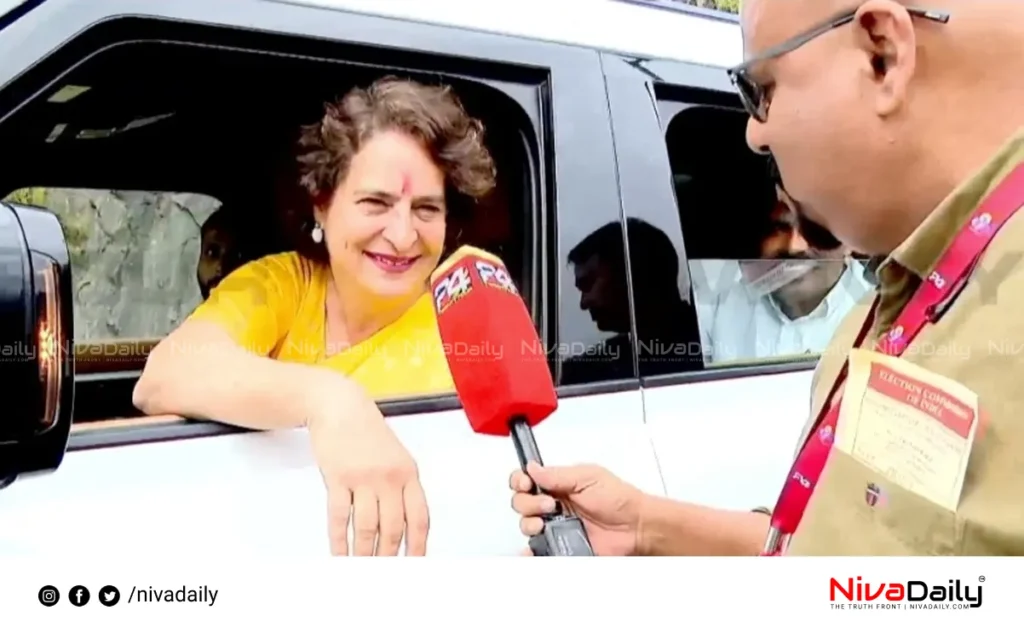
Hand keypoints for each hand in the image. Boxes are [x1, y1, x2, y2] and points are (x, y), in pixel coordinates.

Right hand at [308, 382, 428, 555]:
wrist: (340, 406)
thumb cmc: (368, 433)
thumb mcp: (395, 458)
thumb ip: (401, 489)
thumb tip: (403, 530)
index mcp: (409, 474)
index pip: (419, 518)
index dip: (418, 547)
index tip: (414, 567)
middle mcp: (390, 477)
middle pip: (393, 528)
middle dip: (389, 558)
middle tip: (383, 576)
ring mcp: (364, 478)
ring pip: (367, 527)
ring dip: (364, 554)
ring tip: (361, 572)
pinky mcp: (338, 478)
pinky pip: (340, 517)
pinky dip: (339, 540)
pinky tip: (340, 554)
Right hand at [509, 461, 644, 555]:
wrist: (636, 528)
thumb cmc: (620, 500)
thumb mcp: (589, 476)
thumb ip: (557, 474)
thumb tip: (532, 468)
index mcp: (559, 484)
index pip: (526, 479)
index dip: (519, 481)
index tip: (525, 483)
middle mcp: (554, 505)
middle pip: (521, 502)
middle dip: (527, 502)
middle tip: (549, 504)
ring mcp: (556, 526)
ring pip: (526, 525)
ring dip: (529, 523)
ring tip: (547, 523)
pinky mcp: (560, 546)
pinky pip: (537, 549)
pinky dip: (529, 551)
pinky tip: (533, 546)